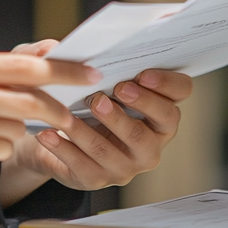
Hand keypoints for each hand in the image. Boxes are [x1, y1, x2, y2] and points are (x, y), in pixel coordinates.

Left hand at [0, 39, 192, 205]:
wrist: (47, 132)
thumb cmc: (73, 95)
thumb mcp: (75, 73)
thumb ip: (71, 58)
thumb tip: (53, 48)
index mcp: (155, 106)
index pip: (180, 92)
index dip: (167, 83)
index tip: (142, 74)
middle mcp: (150, 138)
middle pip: (160, 122)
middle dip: (139, 104)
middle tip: (114, 90)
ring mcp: (127, 163)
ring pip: (115, 149)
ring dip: (89, 131)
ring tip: (68, 115)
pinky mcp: (98, 179)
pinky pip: (84, 166)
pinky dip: (64, 148)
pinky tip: (47, 133)